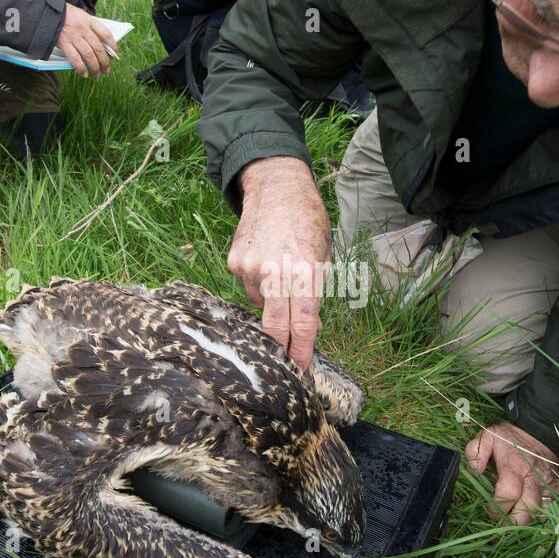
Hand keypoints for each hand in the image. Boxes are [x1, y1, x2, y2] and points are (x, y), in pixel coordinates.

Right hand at [55, 4, 115, 76]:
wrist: (46, 12)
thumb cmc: (65, 14)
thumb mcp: (80, 15)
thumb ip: (90, 26)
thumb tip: (102, 43)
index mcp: (89, 20)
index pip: (106, 34)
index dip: (112, 46)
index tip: (115, 55)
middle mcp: (83, 29)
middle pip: (98, 48)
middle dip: (105, 62)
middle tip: (106, 70)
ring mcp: (73, 36)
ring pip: (89, 55)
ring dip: (94, 67)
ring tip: (97, 75)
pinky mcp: (64, 43)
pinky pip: (75, 58)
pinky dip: (81, 68)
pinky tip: (84, 74)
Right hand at [229, 157, 329, 368]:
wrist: (276, 188)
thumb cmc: (307, 222)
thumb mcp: (323, 256)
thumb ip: (315, 292)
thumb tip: (310, 327)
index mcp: (305, 271)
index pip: (304, 322)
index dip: (302, 350)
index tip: (301, 368)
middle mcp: (276, 272)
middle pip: (274, 326)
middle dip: (280, 348)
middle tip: (284, 361)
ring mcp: (251, 268)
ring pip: (260, 305)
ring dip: (271, 303)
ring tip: (279, 277)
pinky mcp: (235, 263)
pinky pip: (248, 286)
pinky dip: (258, 284)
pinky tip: (265, 263)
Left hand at [465, 422, 558, 524]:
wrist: (538, 430)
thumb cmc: (509, 438)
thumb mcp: (488, 436)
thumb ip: (476, 451)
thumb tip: (474, 470)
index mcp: (514, 465)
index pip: (508, 493)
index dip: (498, 507)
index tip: (490, 510)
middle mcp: (533, 477)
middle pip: (528, 508)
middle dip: (514, 521)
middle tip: (502, 523)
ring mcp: (548, 483)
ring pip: (542, 511)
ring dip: (527, 520)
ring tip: (514, 520)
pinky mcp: (557, 487)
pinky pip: (552, 508)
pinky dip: (542, 515)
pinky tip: (529, 514)